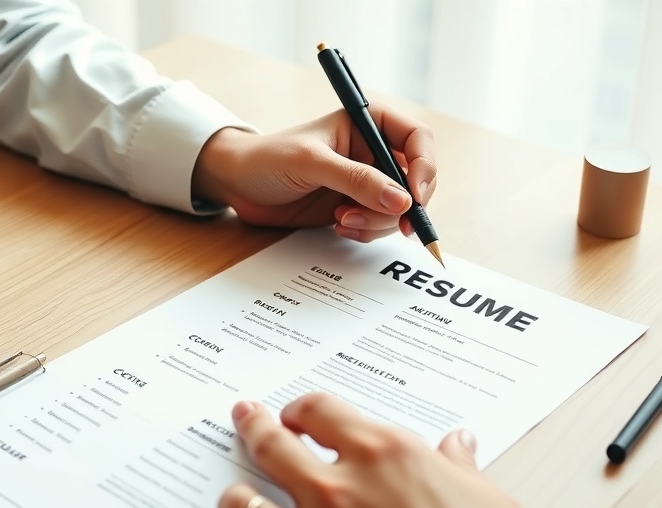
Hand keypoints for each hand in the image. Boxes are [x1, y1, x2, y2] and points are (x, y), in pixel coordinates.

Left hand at [192, 105, 436, 242]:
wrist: (237, 185)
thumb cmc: (268, 159)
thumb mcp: (312, 163)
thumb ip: (356, 180)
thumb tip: (401, 201)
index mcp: (368, 122)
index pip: (417, 140)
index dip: (424, 168)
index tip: (413, 197)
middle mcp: (373, 151)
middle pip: (416, 179)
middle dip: (404, 204)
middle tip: (393, 224)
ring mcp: (366, 182)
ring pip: (399, 208)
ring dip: (378, 222)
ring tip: (343, 221)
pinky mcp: (355, 207)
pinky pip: (379, 225)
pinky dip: (366, 231)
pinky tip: (339, 226)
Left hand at [196, 393, 552, 507]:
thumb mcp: (487, 499)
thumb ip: (459, 467)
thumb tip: (458, 446)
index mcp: (384, 455)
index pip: (322, 411)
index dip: (303, 408)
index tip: (299, 414)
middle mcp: (341, 491)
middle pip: (273, 445)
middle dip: (254, 428)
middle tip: (245, 418)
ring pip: (246, 505)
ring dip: (235, 497)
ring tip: (232, 493)